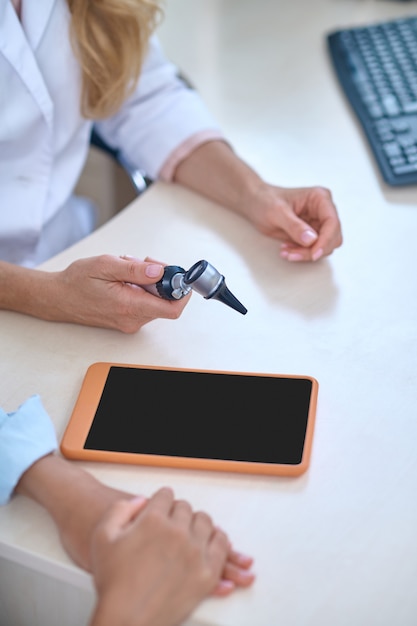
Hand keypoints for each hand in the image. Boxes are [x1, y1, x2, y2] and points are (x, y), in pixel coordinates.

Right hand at [50, 255, 190, 331]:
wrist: (58, 298)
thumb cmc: (77, 282)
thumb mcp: (106, 266)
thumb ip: (135, 270)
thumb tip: (159, 272)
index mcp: (130, 306)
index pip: (172, 308)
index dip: (182, 291)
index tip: (178, 275)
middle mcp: (133, 319)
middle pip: (166, 301)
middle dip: (162, 279)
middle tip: (145, 263)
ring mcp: (131, 322)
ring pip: (156, 301)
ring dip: (150, 282)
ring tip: (128, 269)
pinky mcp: (127, 320)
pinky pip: (145, 303)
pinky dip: (142, 288)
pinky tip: (125, 279)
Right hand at [89, 487, 254, 625]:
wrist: (126, 621)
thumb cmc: (113, 583)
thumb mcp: (102, 537)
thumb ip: (120, 510)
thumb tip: (140, 501)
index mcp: (153, 520)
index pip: (166, 495)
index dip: (160, 501)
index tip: (161, 507)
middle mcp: (177, 533)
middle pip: (186, 508)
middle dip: (176, 513)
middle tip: (171, 524)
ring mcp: (195, 553)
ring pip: (205, 522)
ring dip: (196, 524)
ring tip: (188, 532)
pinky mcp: (208, 573)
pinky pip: (221, 545)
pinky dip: (216, 540)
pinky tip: (207, 543)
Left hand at [244, 182, 342, 261]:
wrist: (255, 203)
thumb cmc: (265, 200)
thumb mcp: (277, 212)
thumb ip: (294, 226)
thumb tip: (311, 240)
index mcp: (320, 198)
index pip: (332, 223)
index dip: (326, 241)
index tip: (314, 254)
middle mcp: (323, 210)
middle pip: (332, 238)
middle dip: (314, 250)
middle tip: (294, 254)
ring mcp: (318, 223)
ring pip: (324, 247)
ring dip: (306, 253)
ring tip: (286, 251)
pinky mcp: (311, 234)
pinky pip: (312, 249)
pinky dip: (301, 254)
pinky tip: (286, 249)